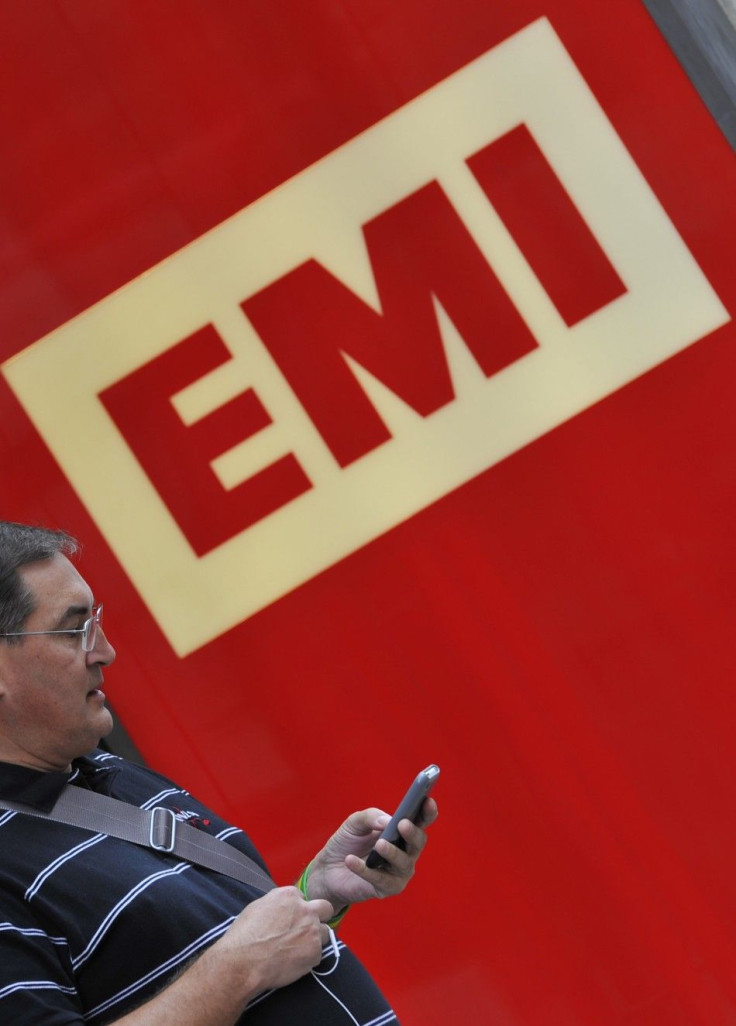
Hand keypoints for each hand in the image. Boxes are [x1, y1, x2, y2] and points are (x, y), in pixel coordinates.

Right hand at [221, 886, 333, 994]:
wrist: (244, 962)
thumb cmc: (245, 935)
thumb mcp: (258, 907)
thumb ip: (278, 905)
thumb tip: (283, 910)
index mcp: (290, 895)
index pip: (303, 897)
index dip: (297, 909)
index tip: (291, 919)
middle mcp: (306, 910)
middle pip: (325, 908)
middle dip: (319, 917)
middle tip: (307, 929)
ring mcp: (313, 931)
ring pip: (324, 933)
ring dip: (315, 939)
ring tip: (298, 950)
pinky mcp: (315, 953)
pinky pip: (318, 954)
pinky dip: (308, 958)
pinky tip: (294, 963)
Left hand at [305, 798, 437, 911]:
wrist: (328, 869)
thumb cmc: (347, 842)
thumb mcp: (355, 823)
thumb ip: (371, 817)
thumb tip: (387, 822)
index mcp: (402, 831)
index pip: (421, 820)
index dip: (427, 811)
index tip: (427, 800)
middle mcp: (406, 852)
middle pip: (418, 842)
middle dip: (413, 833)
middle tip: (402, 824)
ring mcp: (399, 872)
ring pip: (404, 863)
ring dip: (392, 853)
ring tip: (379, 844)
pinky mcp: (386, 889)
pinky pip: (380, 880)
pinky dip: (365, 870)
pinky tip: (351, 860)